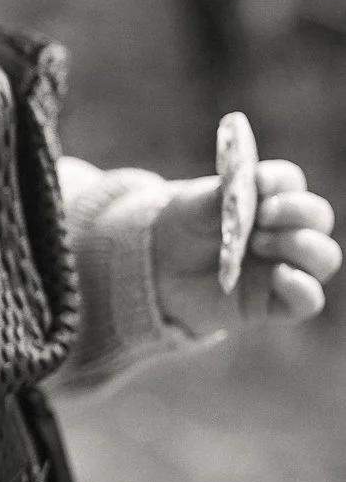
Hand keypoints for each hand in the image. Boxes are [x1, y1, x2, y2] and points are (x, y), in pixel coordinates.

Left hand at [153, 159, 338, 335]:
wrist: (157, 271)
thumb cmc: (184, 231)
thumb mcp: (193, 208)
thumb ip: (219, 198)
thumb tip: (245, 185)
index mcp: (269, 199)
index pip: (290, 183)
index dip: (279, 180)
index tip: (258, 182)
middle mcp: (285, 231)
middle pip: (318, 217)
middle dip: (297, 211)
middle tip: (263, 216)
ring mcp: (284, 266)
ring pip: (324, 257)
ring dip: (300, 245)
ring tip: (259, 244)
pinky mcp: (274, 302)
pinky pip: (308, 300)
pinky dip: (303, 288)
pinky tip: (280, 276)